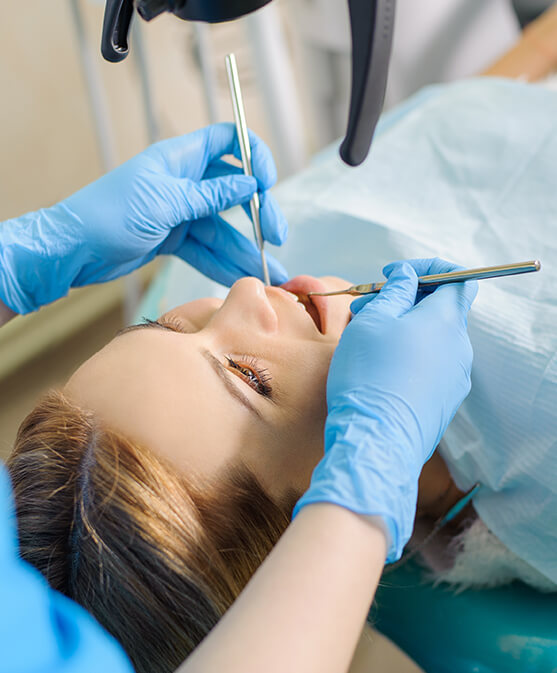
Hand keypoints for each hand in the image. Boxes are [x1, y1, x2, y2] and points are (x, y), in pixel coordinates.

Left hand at [0, 124, 287, 313]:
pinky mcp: (174, 238)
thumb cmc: (109, 214)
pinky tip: (242, 276)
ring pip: (222, 228)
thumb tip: (250, 184)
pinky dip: (223, 263)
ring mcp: (180, 212)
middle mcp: (184, 182)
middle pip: (234, 191)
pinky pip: (206, 249)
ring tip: (270, 273)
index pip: (227, 142)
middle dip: (258, 214)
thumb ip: (211, 196)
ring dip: (245, 249)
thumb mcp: (166, 202)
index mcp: (181, 159)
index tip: (268, 182)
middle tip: (277, 237)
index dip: (253, 156)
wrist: (75, 249)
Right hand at [293, 258, 477, 561]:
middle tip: (366, 306)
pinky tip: (379, 367)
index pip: (457, 278)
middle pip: (440, 310)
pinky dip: (409, 355)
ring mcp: (455, 378)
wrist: (376, 439)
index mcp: (446, 321)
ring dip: (403, 329)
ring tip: (365, 338)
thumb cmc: (369, 374)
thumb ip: (395, 292)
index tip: (394, 274)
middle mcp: (460, 348)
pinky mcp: (444, 401)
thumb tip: (408, 276)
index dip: (427, 270)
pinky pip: (431, 366)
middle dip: (404, 300)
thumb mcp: (373, 321)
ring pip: (432, 339)